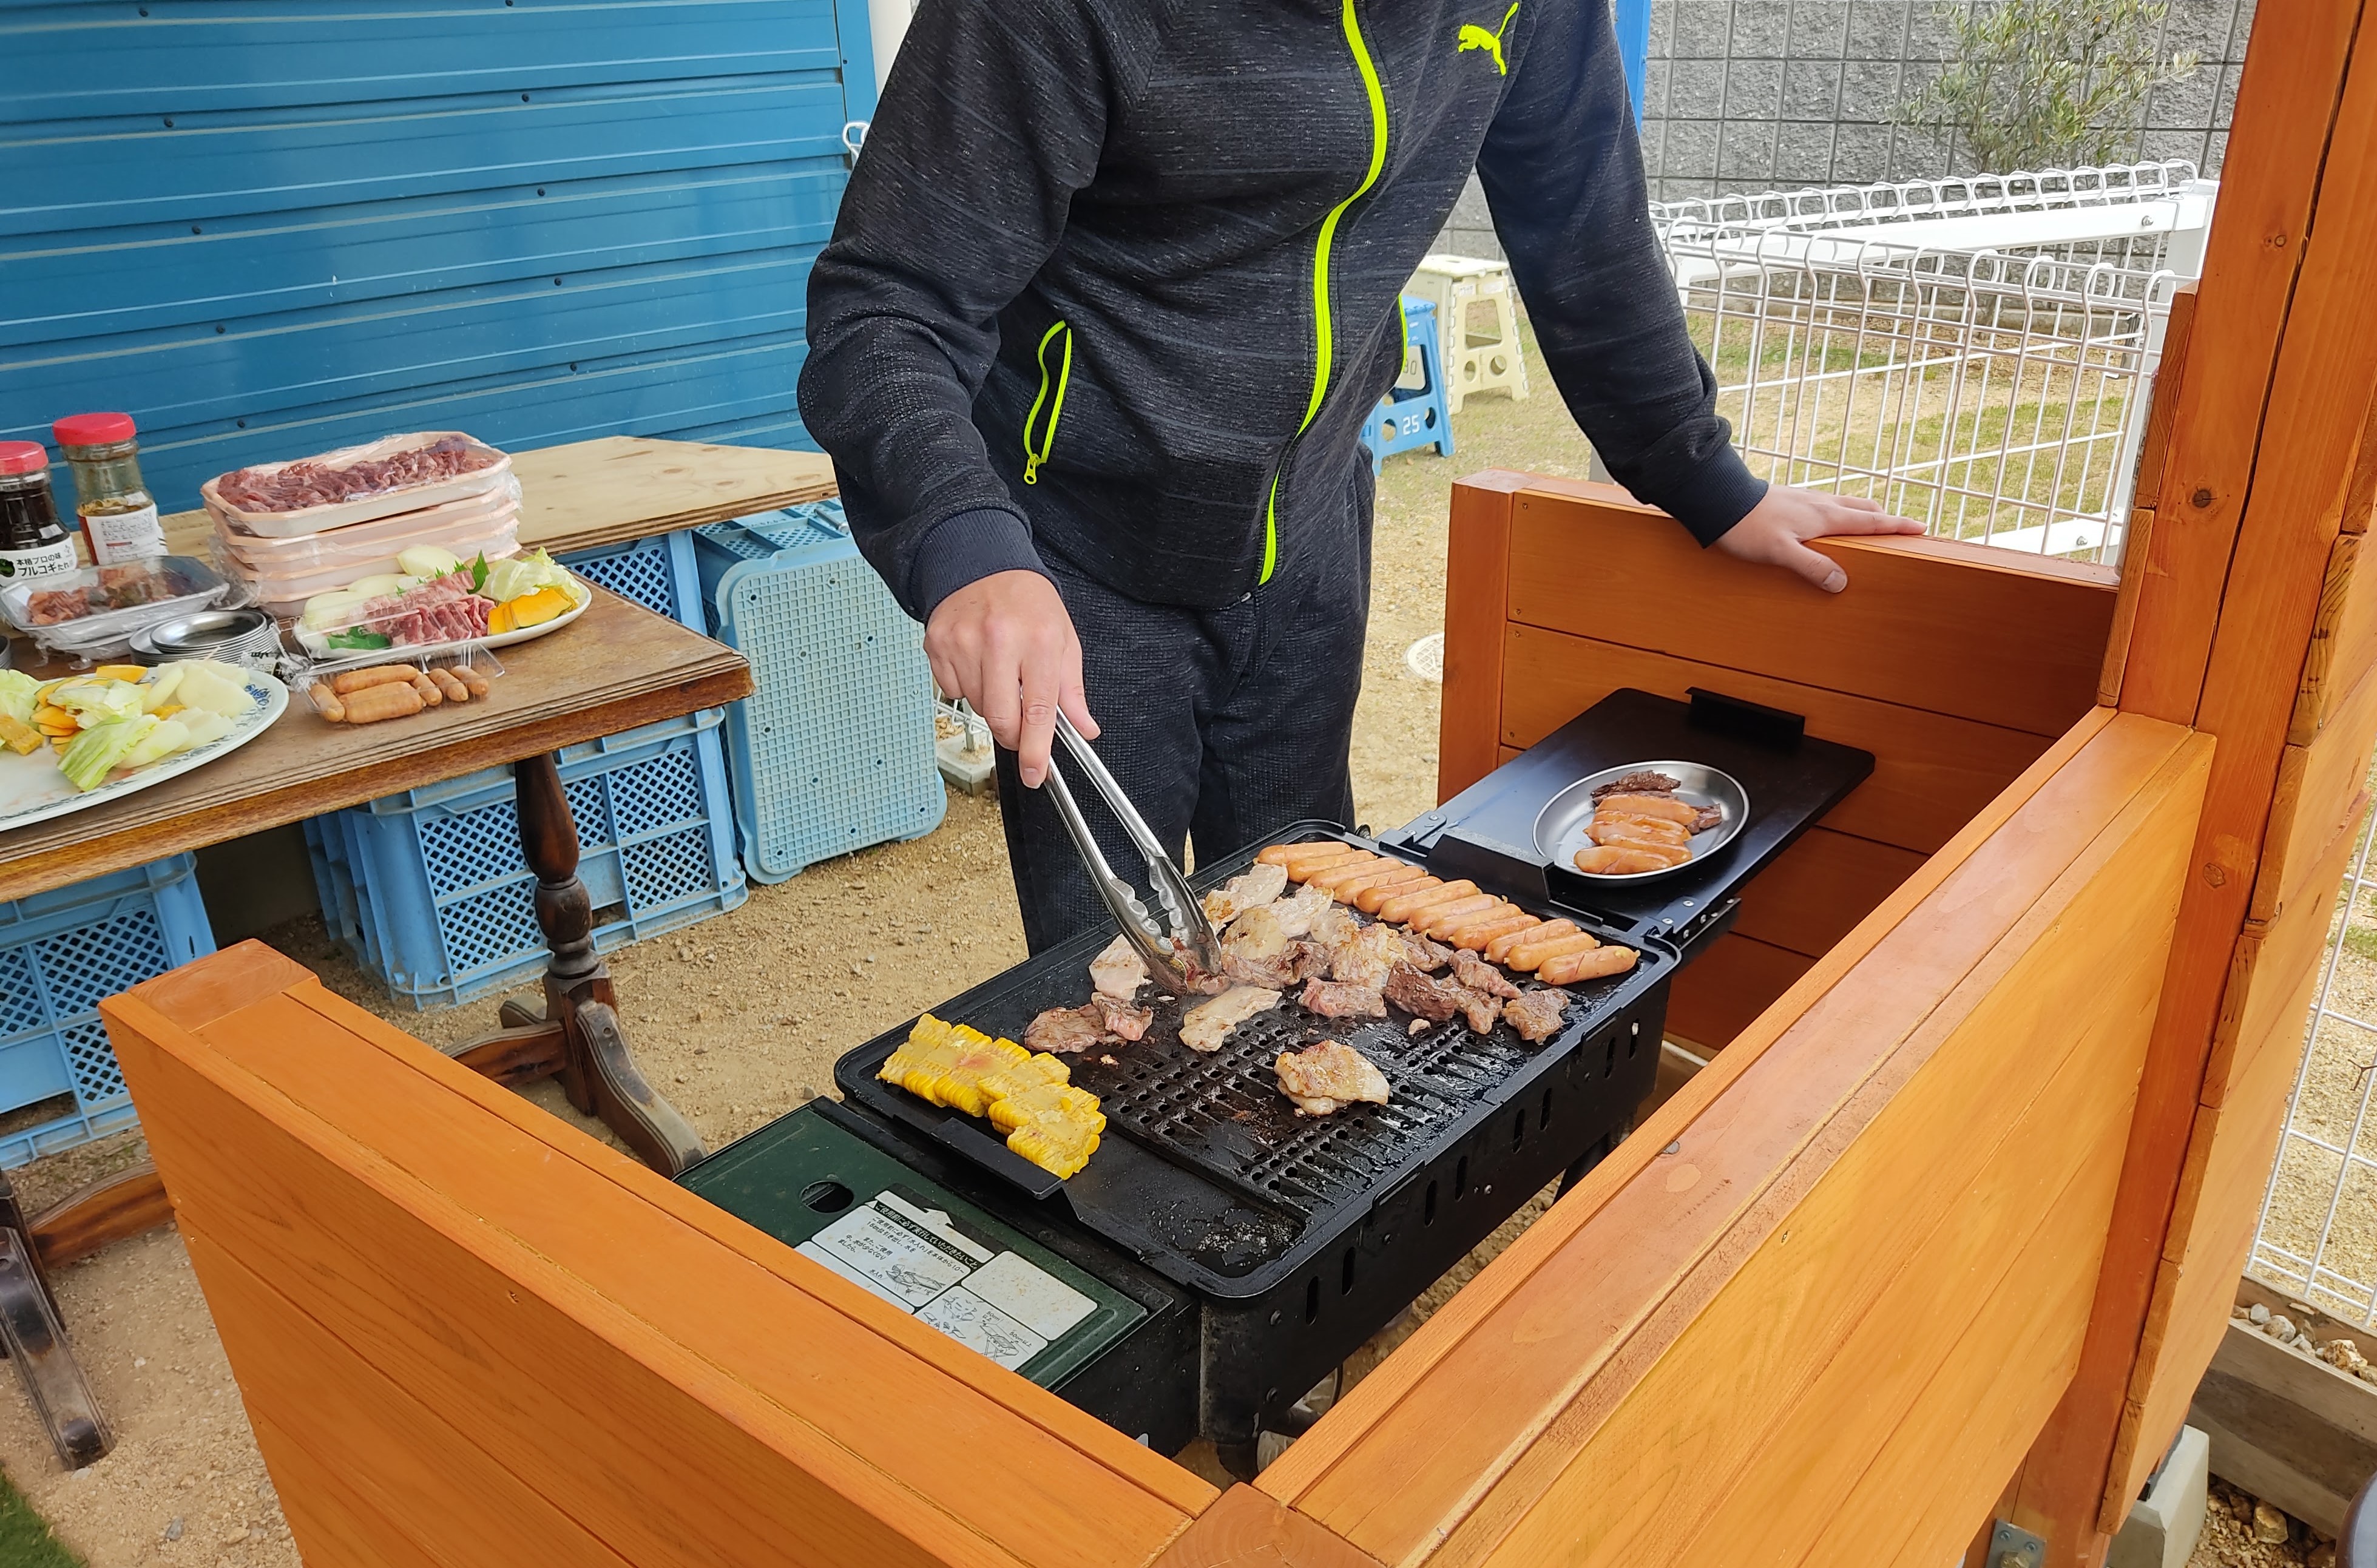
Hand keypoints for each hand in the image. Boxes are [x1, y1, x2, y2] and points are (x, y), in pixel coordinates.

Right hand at [923, 570, 1096, 787]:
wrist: (980, 563)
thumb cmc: (1026, 602)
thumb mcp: (1062, 639)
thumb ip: (1071, 689)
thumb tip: (1084, 728)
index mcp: (1038, 640)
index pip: (1038, 709)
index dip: (1036, 749)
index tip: (1036, 773)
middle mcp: (999, 640)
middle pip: (1001, 718)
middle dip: (1012, 733)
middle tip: (1020, 723)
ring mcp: (963, 643)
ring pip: (977, 706)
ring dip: (991, 703)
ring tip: (1000, 671)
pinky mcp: (937, 645)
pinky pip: (952, 691)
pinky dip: (966, 687)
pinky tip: (976, 662)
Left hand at [1712, 486, 1923, 592]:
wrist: (1720, 500)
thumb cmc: (1748, 527)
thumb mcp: (1781, 552)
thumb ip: (1812, 566)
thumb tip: (1841, 583)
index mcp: (1826, 516)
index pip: (1871, 522)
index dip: (1897, 526)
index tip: (1921, 528)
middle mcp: (1821, 504)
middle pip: (1864, 509)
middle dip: (1885, 519)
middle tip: (1901, 530)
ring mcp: (1807, 500)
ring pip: (1846, 504)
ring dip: (1863, 515)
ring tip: (1871, 526)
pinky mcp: (1792, 500)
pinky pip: (1827, 505)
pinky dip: (1841, 513)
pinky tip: (1830, 522)